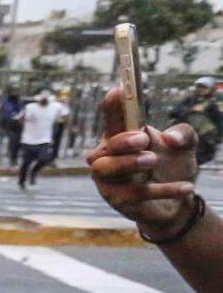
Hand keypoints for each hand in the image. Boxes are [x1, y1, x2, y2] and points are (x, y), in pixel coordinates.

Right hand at [87, 86, 197, 232]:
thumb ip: (184, 133)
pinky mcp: (119, 201)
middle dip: (121, 141)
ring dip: (128, 163)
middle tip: (143, 139)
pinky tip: (187, 187)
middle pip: (104, 147)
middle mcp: (108, 158)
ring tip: (154, 160)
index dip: (111, 106)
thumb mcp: (185, 145)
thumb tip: (170, 139)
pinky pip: (135, 195)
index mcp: (121, 139)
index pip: (111, 120)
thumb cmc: (172, 167)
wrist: (177, 202)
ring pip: (106, 169)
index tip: (117, 90)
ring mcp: (109, 181)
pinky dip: (163, 190)